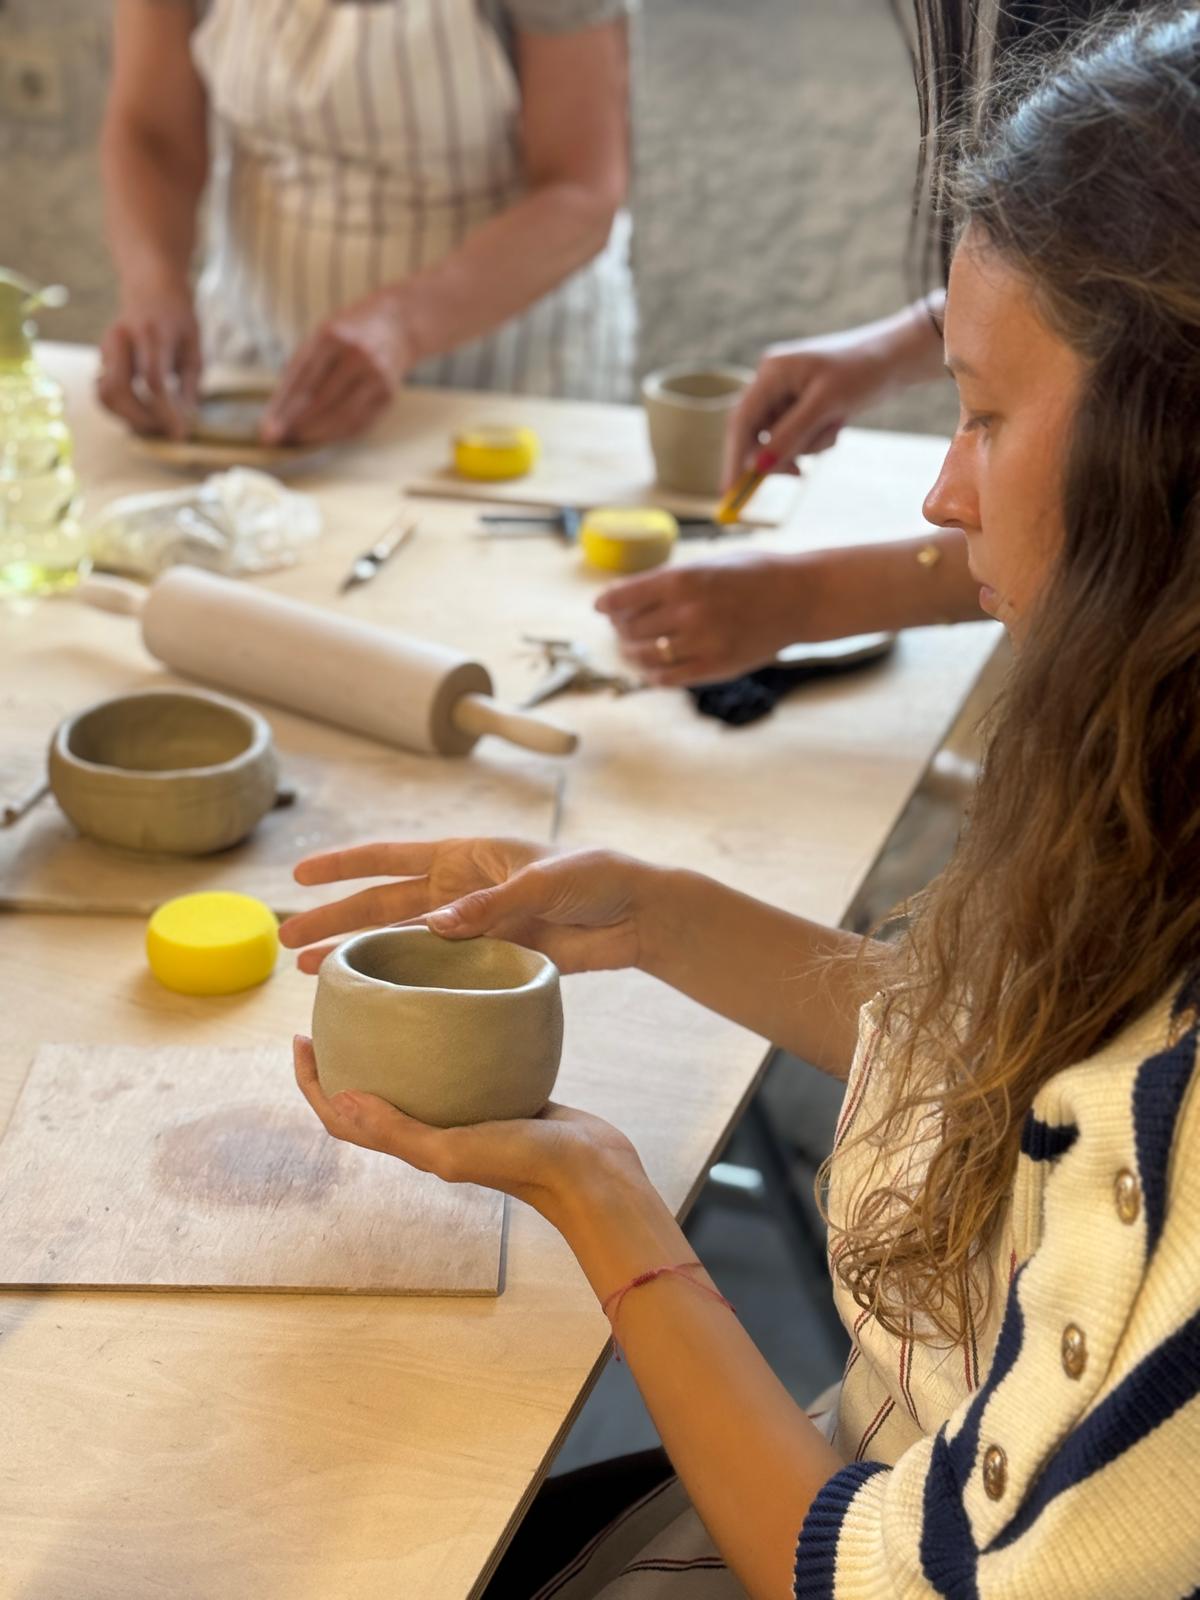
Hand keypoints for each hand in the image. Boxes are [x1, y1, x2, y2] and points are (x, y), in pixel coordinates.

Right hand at [97, 282, 201, 438]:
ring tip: (154, 425)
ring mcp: (107, 346)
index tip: (180, 432)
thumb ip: (191, 384)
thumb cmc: (178, 317)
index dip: (165, 411)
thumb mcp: (195, 346)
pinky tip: (141, 414)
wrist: (150, 285)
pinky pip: (104, 391)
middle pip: (120, 389)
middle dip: (143, 419)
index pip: (152, 380)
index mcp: (153, 333)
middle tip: (167, 430)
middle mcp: (123, 338)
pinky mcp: (102, 356)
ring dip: (128, 418)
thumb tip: (187, 419)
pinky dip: (119, 410)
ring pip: (105, 393)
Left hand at [261, 288, 409, 444]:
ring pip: (341, 415)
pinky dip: (337, 434)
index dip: (283, 407)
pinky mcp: (388, 394)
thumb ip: (300, 370)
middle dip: (297, 423)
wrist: (395, 325)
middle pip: (321, 399)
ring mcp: (376, 376)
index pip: (302, 378)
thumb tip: (277, 414)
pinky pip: (359, 422)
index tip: (267, 428)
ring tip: (297, 440)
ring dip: (316, 433)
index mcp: (332, 337)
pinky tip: (321, 437)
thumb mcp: (320, 338)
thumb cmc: (348, 335)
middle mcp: (357, 355)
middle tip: (279, 439)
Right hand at [278, 838, 652, 975]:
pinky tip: (380, 1003)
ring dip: (360, 956)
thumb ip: (493, 903)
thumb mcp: (546, 881)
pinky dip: (408, 987)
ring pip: (401, 944)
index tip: (299, 875)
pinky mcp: (492, 962)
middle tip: (285, 942)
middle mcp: (459, 891)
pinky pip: (439, 975)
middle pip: (382, 907)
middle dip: (333, 921)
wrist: (639, 914)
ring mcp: (472, 929)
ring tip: (312, 974)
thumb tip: (434, 925)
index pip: (390, 858)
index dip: (344, 867)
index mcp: (465, 857)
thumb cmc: (597, 877)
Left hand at [293, 1036, 645, 1220]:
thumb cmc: (525, 1165)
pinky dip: (445, 1039)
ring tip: (385, 1005)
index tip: (301, 1041)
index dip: (314, 1084)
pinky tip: (453, 1009)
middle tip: (334, 1014)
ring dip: (392, 1047)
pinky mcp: (501, 1095)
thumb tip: (340, 1099)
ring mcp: (467, 1112)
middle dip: (345, 1058)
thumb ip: (399, 1131)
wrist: (594, 1172)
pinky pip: (460, 1063)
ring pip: (415, 1076)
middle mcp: (433, 1127)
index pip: (344, 1116)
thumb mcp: (452, 1151)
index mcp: (414, 1143)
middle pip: (371, 1093)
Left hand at [597, 550, 835, 685]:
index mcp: (683, 579)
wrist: (799, 597)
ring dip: (632, 653)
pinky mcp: (715, 667)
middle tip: (624, 627)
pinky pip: (667, 678)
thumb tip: (626, 597)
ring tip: (635, 649)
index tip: (601, 607)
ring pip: (643, 655)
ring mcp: (701, 642)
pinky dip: (653, 674)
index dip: (607, 603)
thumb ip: (670, 581)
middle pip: (629, 628)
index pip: (623, 596)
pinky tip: (654, 667)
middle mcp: (688, 611)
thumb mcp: (708, 564)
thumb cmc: (753, 574)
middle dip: (620, 628)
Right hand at [723, 323, 902, 488]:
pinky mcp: (802, 404)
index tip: (730, 491)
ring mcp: (787, 393)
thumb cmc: (863, 372)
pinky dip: (816, 440)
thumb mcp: (826, 406)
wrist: (898, 357)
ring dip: (807, 445)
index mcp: (771, 372)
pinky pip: (797, 436)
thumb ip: (789, 436)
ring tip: (835, 426)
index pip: (741, 422)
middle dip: (781, 453)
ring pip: (780, 440)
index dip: (734, 458)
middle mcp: (773, 381)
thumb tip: (758, 467)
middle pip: (757, 434)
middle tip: (799, 475)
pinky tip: (838, 423)